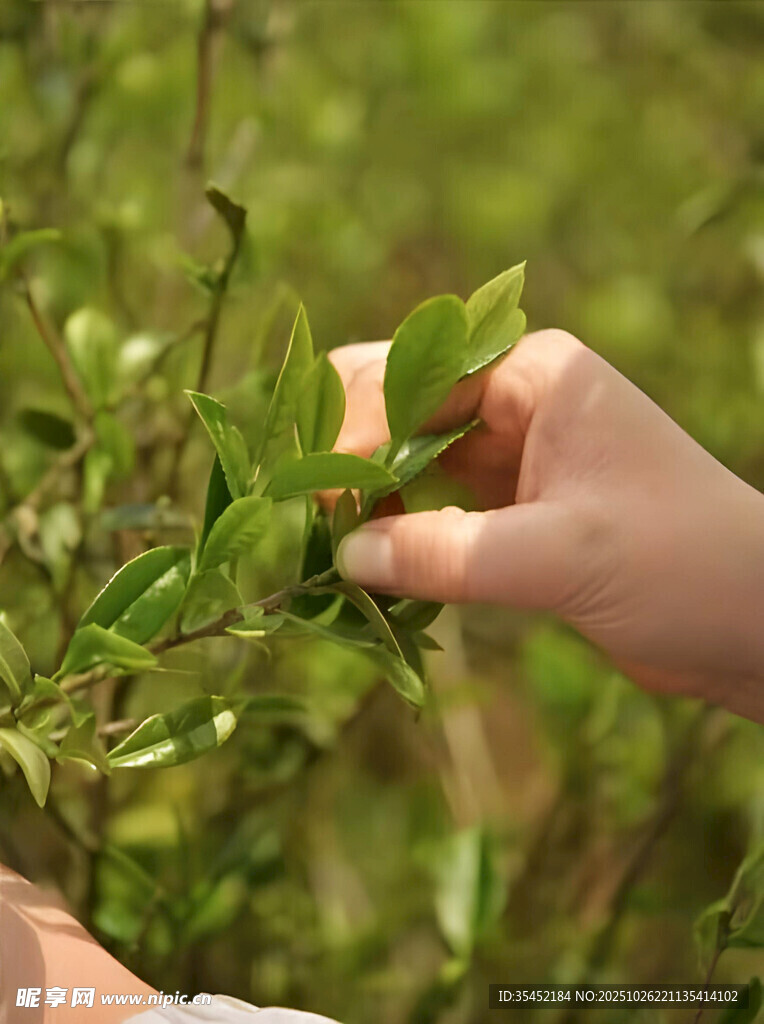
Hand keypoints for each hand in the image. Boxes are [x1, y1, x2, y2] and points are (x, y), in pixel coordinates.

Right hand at [330, 330, 763, 721]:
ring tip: (322, 542)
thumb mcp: (561, 556)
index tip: (311, 498)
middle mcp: (518, 400)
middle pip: (400, 406)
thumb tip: (344, 555)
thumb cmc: (683, 566)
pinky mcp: (513, 508)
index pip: (411, 379)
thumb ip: (448, 555)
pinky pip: (434, 507)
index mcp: (535, 374)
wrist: (752, 621)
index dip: (352, 433)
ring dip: (368, 496)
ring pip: (411, 460)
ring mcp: (514, 454)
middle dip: (347, 451)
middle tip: (297, 507)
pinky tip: (368, 562)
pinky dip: (399, 531)